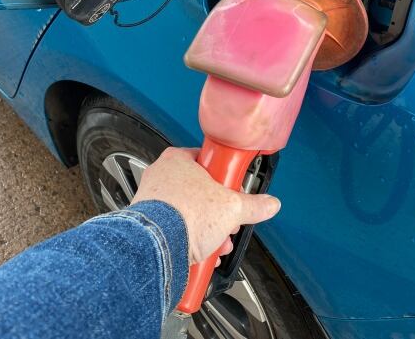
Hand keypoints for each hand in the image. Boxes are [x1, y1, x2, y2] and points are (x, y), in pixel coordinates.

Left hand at [131, 147, 280, 264]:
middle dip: (218, 213)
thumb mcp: (232, 208)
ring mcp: (151, 201)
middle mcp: (161, 177)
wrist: (156, 248)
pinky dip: (189, 242)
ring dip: (207, 231)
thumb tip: (268, 204)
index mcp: (178, 160)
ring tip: (216, 244)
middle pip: (199, 192)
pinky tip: (201, 254)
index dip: (225, 177)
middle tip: (228, 223)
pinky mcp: (147, 225)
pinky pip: (174, 230)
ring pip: (188, 213)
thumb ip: (253, 205)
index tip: (234, 188)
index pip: (207, 160)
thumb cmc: (183, 216)